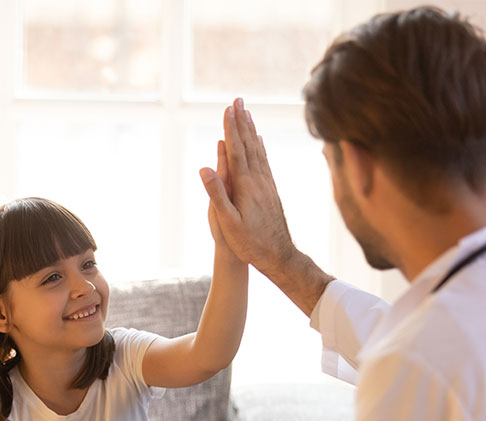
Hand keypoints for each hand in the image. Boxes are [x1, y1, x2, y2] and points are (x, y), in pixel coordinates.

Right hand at [200, 98, 296, 277]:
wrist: (279, 256)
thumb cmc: (250, 243)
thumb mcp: (228, 222)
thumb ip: (217, 194)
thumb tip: (205, 168)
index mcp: (247, 186)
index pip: (237, 150)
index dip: (231, 128)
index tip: (228, 108)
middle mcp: (259, 180)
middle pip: (249, 144)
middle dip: (242, 121)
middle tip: (238, 100)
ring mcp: (267, 184)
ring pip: (258, 150)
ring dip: (251, 130)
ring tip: (247, 113)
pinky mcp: (271, 190)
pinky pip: (264, 162)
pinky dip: (260, 147)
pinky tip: (259, 141)